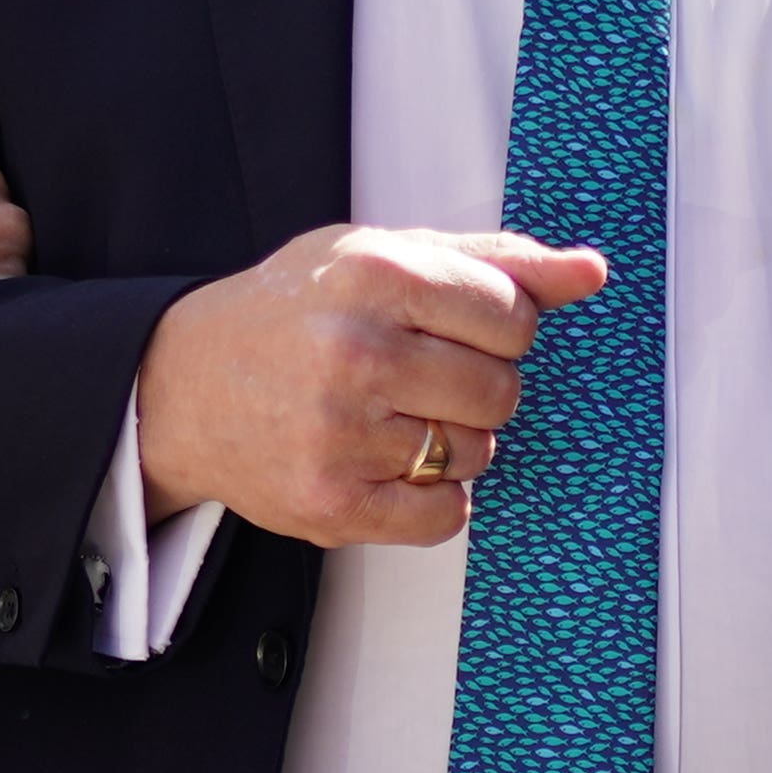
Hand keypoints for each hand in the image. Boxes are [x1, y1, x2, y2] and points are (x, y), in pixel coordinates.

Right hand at [131, 224, 607, 543]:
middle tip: (415, 376)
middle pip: (502, 390)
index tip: (451, 329)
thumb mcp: (382, 255)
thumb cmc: (294, 314)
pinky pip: (446, 517)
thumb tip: (590, 272)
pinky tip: (384, 465)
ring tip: (389, 418)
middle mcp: (358, 351)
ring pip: (477, 455)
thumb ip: (493, 261)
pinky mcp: (331, 503)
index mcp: (376, 273)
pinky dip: (429, 499)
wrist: (181, 385)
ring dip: (451, 444)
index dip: (497, 328)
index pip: (514, 316)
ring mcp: (342, 432)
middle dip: (475, 386)